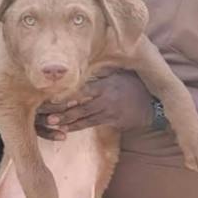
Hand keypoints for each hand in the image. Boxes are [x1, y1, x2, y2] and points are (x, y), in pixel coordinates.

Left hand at [36, 71, 151, 139]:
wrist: (152, 103)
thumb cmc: (132, 83)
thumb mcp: (117, 74)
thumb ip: (99, 74)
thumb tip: (78, 68)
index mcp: (105, 85)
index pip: (82, 91)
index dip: (66, 96)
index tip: (50, 98)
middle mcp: (106, 99)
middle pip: (80, 107)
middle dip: (62, 112)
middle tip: (46, 116)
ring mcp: (108, 112)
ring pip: (83, 118)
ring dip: (66, 121)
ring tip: (51, 124)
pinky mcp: (111, 121)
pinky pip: (91, 124)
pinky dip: (77, 127)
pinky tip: (65, 129)